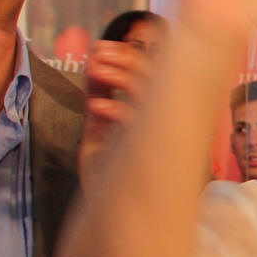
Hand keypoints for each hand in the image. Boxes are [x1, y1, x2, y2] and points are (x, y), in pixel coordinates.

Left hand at [78, 38, 157, 182]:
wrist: (109, 209)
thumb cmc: (108, 168)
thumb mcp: (99, 123)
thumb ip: (100, 94)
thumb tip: (93, 60)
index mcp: (156, 111)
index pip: (154, 72)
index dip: (130, 54)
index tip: (101, 46)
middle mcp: (163, 120)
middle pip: (155, 75)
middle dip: (124, 58)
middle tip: (97, 54)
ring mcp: (156, 133)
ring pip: (147, 92)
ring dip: (119, 75)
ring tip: (94, 70)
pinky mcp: (144, 150)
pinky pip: (135, 122)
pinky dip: (114, 108)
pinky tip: (96, 106)